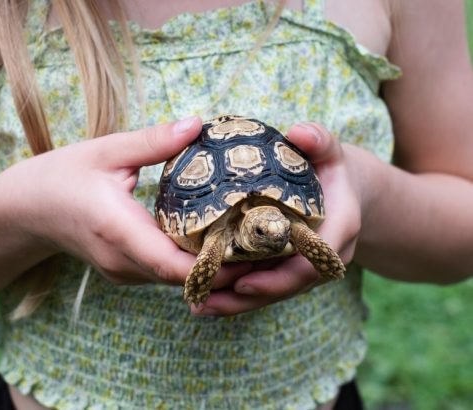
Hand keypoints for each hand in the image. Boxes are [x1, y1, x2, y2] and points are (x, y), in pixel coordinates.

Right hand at [0, 117, 249, 286]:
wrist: (24, 211)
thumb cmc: (59, 177)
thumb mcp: (104, 150)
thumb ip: (153, 141)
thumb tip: (199, 125)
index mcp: (117, 229)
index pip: (173, 264)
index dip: (216, 264)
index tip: (254, 249)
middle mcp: (122, 260)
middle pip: (183, 277)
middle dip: (226, 266)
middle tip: (266, 242)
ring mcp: (123, 271)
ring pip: (176, 279)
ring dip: (211, 265)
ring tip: (250, 240)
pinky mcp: (125, 271)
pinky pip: (165, 273)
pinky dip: (192, 262)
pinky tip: (214, 239)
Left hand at [192, 122, 364, 315]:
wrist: (345, 191)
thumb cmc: (331, 169)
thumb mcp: (329, 151)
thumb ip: (320, 141)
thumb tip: (299, 132)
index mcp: (337, 231)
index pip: (310, 263)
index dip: (278, 277)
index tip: (242, 282)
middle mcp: (324, 257)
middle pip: (285, 287)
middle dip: (246, 299)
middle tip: (204, 301)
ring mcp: (307, 268)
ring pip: (273, 293)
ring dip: (235, 304)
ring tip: (196, 304)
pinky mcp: (290, 270)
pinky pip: (266, 287)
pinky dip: (237, 296)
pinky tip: (205, 298)